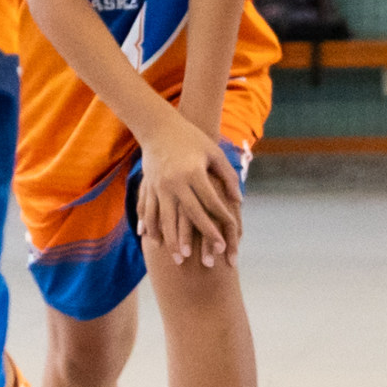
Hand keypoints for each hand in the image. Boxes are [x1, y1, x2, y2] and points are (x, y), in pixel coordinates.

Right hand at [132, 111, 244, 267]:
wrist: (158, 126)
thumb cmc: (191, 138)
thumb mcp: (213, 152)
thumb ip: (227, 175)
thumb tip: (238, 201)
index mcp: (193, 172)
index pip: (211, 202)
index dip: (221, 219)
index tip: (230, 236)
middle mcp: (175, 181)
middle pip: (190, 215)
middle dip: (200, 237)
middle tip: (209, 260)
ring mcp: (159, 185)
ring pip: (165, 219)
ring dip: (172, 241)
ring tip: (179, 260)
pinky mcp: (148, 185)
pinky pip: (148, 210)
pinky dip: (150, 226)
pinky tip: (154, 241)